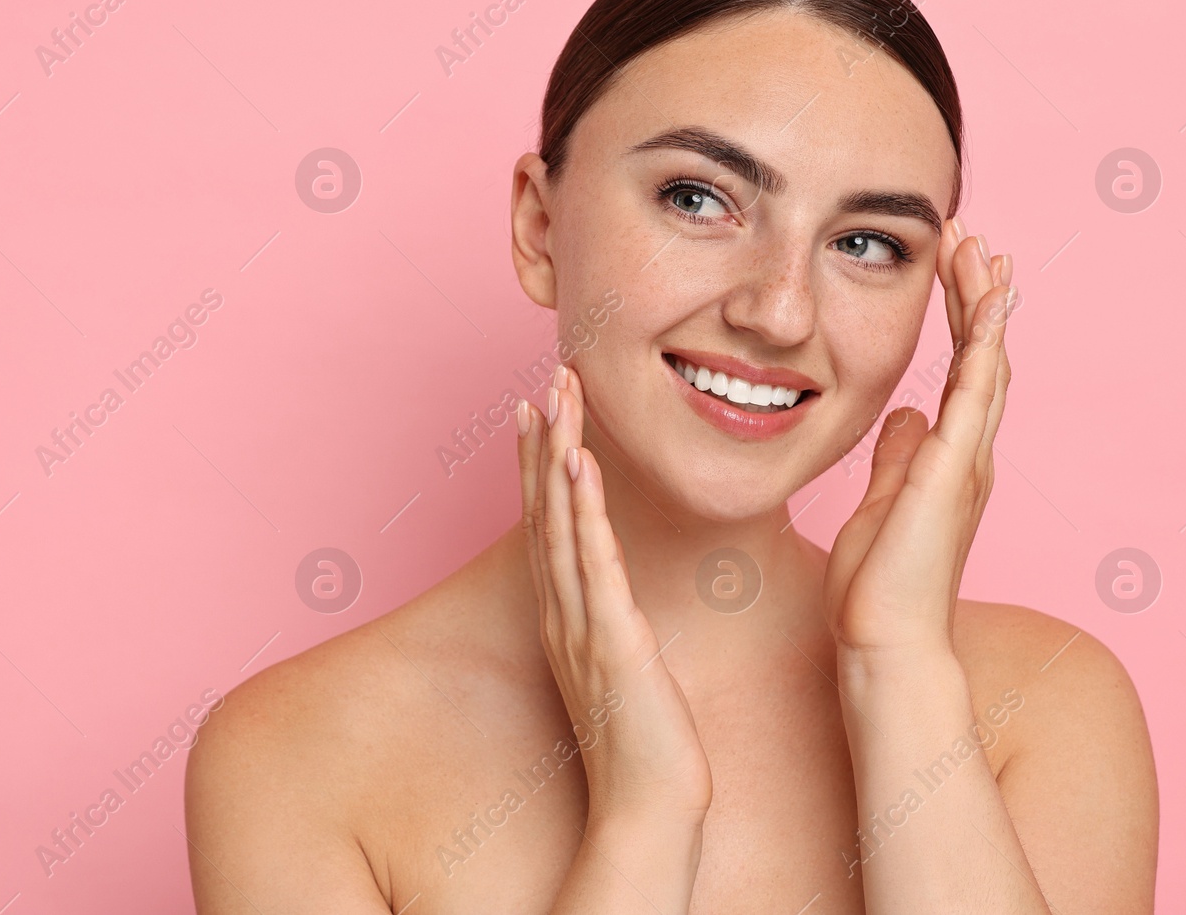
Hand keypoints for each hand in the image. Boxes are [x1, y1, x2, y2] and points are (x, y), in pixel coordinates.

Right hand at [517, 366, 712, 826]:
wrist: (648, 808)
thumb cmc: (644, 744)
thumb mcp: (624, 667)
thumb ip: (615, 624)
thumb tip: (620, 598)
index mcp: (565, 615)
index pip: (546, 523)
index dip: (538, 462)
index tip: (537, 407)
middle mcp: (561, 612)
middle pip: (544, 509)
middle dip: (543, 438)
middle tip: (544, 377)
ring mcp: (580, 624)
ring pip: (560, 522)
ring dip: (556, 452)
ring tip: (557, 393)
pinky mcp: (609, 640)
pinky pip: (593, 562)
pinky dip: (582, 509)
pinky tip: (579, 463)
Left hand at [823, 222, 1014, 656]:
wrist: (884, 640)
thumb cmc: (878, 586)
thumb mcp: (882, 502)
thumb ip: (897, 458)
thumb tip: (900, 417)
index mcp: (948, 458)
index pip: (959, 372)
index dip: (958, 318)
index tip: (952, 269)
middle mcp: (968, 453)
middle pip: (982, 356)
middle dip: (977, 294)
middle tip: (974, 238)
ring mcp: (966, 460)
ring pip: (987, 363)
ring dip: (984, 304)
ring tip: (983, 248)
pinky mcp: (954, 468)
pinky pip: (976, 393)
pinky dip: (985, 344)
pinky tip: (988, 303)